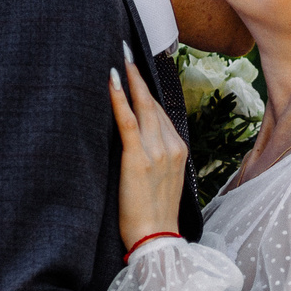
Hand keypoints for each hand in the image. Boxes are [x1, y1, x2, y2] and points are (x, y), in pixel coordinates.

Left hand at [106, 53, 187, 249]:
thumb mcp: (160, 182)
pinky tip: (112, 80)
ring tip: (119, 57)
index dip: (148, 90)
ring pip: (144, 107)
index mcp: (178, 151)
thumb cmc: (152, 216)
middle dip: (140, 75)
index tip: (138, 70)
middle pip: (155, 103)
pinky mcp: (138, 159)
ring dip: (130, 79)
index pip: (162, 112)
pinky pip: (128, 121)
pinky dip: (120, 98)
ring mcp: (158, 151)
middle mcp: (172, 146)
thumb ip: (152, 158)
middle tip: (126, 51)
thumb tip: (135, 142)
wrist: (156, 239)